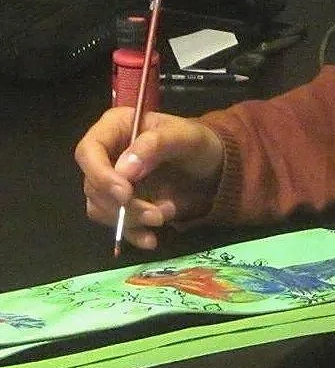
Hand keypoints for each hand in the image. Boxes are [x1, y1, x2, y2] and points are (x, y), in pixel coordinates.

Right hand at [75, 107, 225, 250]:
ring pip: (101, 207)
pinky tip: (150, 240)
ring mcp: (111, 180)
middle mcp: (106, 154)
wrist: (213, 165)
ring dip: (130, 219)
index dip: (100, 174)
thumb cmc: (198, 142)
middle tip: (155, 214)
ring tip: (164, 216)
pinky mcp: (120, 203)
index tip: (125, 193)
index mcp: (115, 127)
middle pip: (94, 185)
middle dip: (124, 205)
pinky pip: (114, 222)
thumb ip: (156, 144)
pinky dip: (132, 233)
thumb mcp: (186, 136)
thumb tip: (124, 170)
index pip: (88, 151)